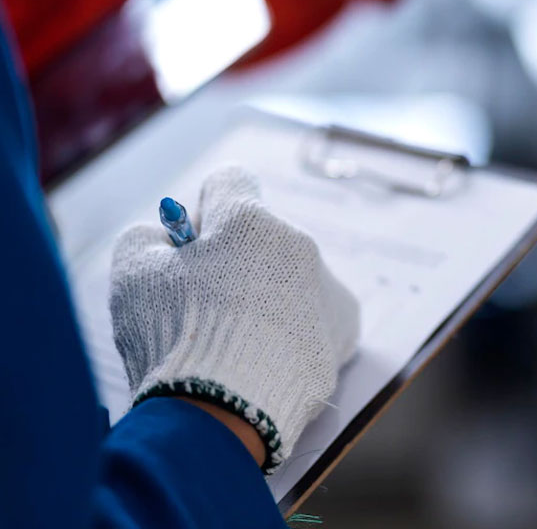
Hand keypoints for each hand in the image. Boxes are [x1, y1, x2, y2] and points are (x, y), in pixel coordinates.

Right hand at [110, 167, 358, 471]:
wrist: (226, 412)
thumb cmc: (174, 336)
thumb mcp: (133, 273)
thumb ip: (149, 237)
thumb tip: (170, 237)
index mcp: (249, 220)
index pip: (230, 182)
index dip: (204, 211)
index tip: (195, 244)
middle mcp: (298, 243)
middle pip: (263, 236)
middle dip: (237, 260)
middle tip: (208, 306)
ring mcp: (327, 286)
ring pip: (291, 276)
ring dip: (269, 295)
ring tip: (240, 343)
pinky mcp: (344, 329)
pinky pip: (315, 314)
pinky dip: (295, 329)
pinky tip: (268, 356)